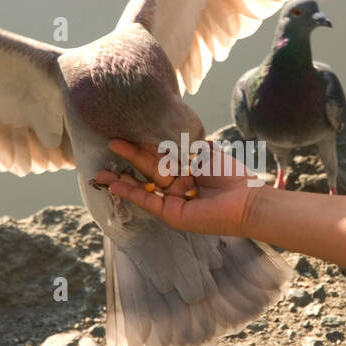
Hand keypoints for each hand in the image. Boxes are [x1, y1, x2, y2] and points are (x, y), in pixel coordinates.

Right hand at [94, 138, 264, 238]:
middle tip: (110, 144)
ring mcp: (173, 200)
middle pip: (148, 169)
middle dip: (128, 157)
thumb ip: (186, 144)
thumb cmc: (231, 176)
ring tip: (100, 173)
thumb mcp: (206, 153)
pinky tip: (115, 186)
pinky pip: (148, 201)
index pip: (160, 156)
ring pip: (143, 187)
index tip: (128, 132)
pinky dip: (131, 194)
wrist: (246, 200)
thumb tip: (170, 131)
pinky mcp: (172, 214)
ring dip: (121, 180)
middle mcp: (177, 185)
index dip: (143, 145)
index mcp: (186, 170)